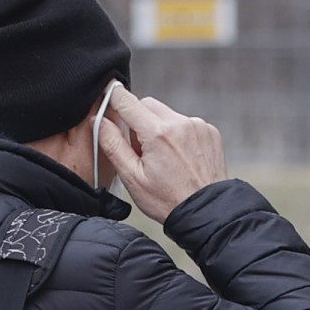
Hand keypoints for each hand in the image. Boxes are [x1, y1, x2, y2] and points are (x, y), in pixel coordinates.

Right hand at [95, 81, 228, 223]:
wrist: (208, 212)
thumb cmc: (168, 200)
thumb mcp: (131, 176)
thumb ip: (112, 143)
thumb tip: (99, 119)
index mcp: (157, 133)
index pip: (126, 100)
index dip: (112, 97)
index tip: (106, 99)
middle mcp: (180, 123)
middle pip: (146, 104)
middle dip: (137, 120)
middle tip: (140, 149)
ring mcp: (198, 126)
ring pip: (166, 113)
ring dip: (158, 127)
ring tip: (163, 157)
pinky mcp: (210, 132)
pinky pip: (184, 122)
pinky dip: (177, 133)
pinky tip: (179, 157)